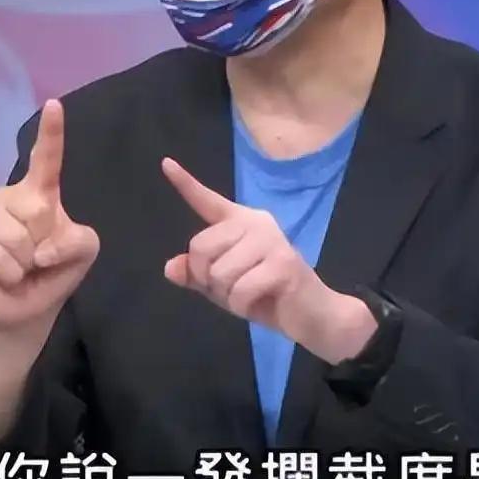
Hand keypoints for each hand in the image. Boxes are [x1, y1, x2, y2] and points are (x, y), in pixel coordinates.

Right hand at [0, 99, 99, 335]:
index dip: (51, 133)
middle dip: (44, 241)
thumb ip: (77, 242)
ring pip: (17, 238)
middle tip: (38, 256)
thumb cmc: (54, 270)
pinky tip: (4, 275)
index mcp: (41, 192)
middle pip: (36, 210)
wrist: (25, 306)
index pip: (46, 159)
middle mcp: (11, 196)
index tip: (55, 104)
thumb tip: (42, 250)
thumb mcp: (83, 252)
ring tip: (21, 267)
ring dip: (25, 263)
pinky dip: (10, 275)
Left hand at [161, 158, 375, 363]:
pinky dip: (243, 306)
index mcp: (242, 223)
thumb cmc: (267, 296)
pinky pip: (240, 290)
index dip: (186, 184)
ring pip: (219, 273)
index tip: (166, 163)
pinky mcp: (283, 263)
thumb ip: (197, 276)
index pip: (209, 202)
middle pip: (200, 246)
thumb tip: (170, 268)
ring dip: (228, 296)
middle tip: (233, 288)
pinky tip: (261, 302)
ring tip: (252, 294)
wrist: (312, 315)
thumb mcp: (224, 287)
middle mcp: (257, 223)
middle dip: (207, 278)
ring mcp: (271, 240)